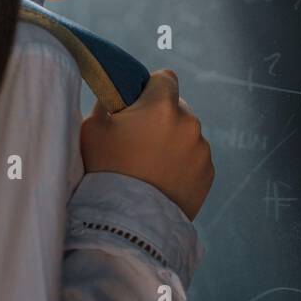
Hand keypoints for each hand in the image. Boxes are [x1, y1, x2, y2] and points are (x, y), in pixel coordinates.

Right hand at [78, 69, 213, 220]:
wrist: (126, 223)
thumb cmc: (104, 171)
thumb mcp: (92, 128)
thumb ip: (108, 102)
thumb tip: (117, 94)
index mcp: (162, 105)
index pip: (165, 78)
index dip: (150, 88)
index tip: (138, 104)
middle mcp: (189, 122)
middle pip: (177, 107)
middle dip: (161, 118)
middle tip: (139, 141)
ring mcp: (202, 149)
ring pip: (187, 135)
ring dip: (173, 142)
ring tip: (149, 167)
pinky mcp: (208, 173)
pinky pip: (195, 159)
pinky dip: (183, 164)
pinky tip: (162, 180)